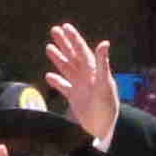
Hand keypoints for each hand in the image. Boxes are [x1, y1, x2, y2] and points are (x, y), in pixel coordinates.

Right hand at [38, 25, 125, 147]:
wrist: (103, 129)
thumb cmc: (107, 106)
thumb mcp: (104, 84)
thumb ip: (103, 63)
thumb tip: (104, 43)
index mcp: (94, 71)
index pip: (82, 51)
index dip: (74, 38)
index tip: (65, 26)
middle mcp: (87, 76)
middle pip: (73, 56)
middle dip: (64, 43)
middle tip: (54, 30)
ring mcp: (80, 87)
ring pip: (67, 69)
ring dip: (58, 58)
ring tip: (48, 47)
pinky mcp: (75, 99)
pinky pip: (64, 87)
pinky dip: (56, 81)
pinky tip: (49, 76)